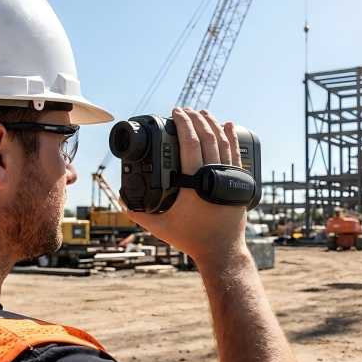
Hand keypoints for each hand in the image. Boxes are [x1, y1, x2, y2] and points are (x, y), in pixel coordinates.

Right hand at [125, 107, 248, 264]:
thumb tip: (122, 201)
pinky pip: (236, 154)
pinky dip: (231, 137)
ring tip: (203, 113)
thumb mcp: (161, 228)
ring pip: (223, 143)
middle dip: (196, 119)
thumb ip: (140, 213)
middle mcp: (215, 176)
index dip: (183, 124)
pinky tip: (227, 125)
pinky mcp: (239, 182)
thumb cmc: (192, 239)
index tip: (175, 112)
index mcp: (195, 183)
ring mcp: (230, 178)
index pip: (190, 143)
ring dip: (212, 124)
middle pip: (207, 138)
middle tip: (185, 110)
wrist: (222, 251)